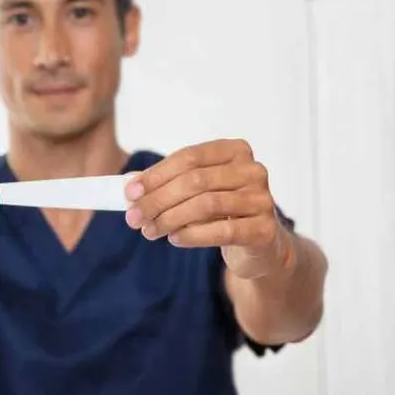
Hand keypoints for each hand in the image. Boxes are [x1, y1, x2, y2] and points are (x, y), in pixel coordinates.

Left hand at [124, 139, 291, 277]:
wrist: (260, 244)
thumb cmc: (222, 211)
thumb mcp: (196, 191)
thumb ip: (167, 184)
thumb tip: (130, 186)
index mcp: (235, 150)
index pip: (189, 157)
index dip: (156, 174)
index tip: (130, 192)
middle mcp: (252, 170)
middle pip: (195, 181)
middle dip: (158, 199)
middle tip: (134, 217)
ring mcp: (262, 199)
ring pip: (206, 205)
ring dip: (170, 219)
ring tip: (149, 231)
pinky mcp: (263, 230)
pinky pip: (222, 230)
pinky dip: (192, 235)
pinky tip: (174, 239)